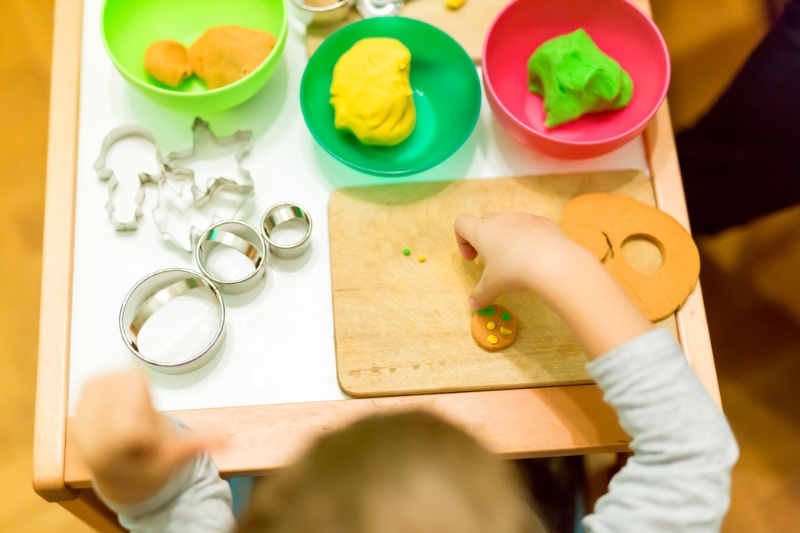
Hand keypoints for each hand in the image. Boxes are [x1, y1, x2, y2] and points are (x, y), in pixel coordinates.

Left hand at [73, 369, 214, 504]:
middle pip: (132, 392)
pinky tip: (125, 404)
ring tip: (134, 416)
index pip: (131, 423)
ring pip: (125, 377)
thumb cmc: (142, 467)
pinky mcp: (86, 389)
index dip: (148, 426)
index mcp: (104, 448)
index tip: (146, 442)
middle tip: (142, 427)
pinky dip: (126, 383)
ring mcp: (83, 404)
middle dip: (144, 406)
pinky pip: (115, 372)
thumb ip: (195, 445)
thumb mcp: (169, 462)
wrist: (114, 467)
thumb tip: (228, 439)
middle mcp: (85, 424)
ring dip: (136, 393)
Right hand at [454, 212, 591, 308]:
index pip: (461, 223)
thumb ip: (480, 295)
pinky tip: (537, 256)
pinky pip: (530, 226)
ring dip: (507, 238)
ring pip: (508, 223)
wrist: (554, 262)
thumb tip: (473, 305)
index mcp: (482, 231)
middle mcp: (501, 219)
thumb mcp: (493, 287)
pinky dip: (528, 238)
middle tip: (493, 262)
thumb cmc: (515, 271)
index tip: (473, 259)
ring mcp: (523, 217)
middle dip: (485, 240)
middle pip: (484, 222)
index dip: (462, 240)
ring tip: (517, 260)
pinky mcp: (542, 221)